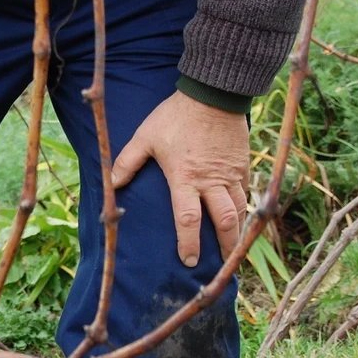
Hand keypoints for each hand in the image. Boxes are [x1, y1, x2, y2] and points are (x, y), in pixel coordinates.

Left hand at [111, 90, 249, 267]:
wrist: (213, 93)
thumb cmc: (175, 116)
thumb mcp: (145, 137)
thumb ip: (127, 162)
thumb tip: (111, 184)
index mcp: (185, 178)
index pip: (188, 220)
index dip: (188, 243)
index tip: (188, 261)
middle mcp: (211, 181)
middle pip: (224, 221)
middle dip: (224, 246)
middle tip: (222, 264)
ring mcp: (231, 173)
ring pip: (240, 209)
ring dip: (238, 231)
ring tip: (235, 248)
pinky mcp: (243, 164)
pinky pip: (245, 191)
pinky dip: (244, 207)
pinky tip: (241, 217)